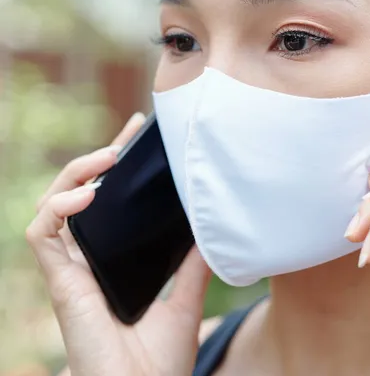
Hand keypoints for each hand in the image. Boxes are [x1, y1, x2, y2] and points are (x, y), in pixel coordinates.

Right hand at [26, 113, 211, 375]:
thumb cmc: (159, 361)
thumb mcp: (185, 301)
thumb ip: (193, 266)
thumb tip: (212, 229)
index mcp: (114, 263)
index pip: (110, 206)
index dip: (118, 171)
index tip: (138, 140)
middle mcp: (89, 262)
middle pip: (82, 197)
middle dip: (99, 159)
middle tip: (129, 132)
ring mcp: (73, 271)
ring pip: (55, 207)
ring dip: (75, 175)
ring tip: (108, 158)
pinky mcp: (62, 283)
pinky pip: (43, 234)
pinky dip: (59, 208)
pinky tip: (88, 194)